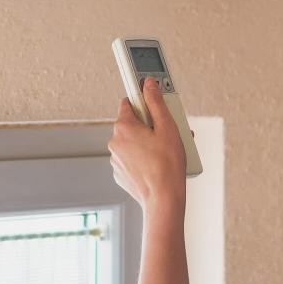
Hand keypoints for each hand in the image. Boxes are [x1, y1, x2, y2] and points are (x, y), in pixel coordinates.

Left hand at [108, 77, 186, 210]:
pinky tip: (157, 164)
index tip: (154, 104)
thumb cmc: (167, 165)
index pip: (129, 102)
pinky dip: (142, 158)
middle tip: (167, 132)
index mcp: (123, 126)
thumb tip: (149, 84)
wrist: (163, 199)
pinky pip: (132, 158)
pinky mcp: (121, 173)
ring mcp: (116, 159)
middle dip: (149, 125)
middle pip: (133, 123)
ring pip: (132, 142)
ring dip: (146, 142)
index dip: (144, 103)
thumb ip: (156, 102)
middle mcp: (115, 142)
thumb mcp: (167, 127)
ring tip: (165, 151)